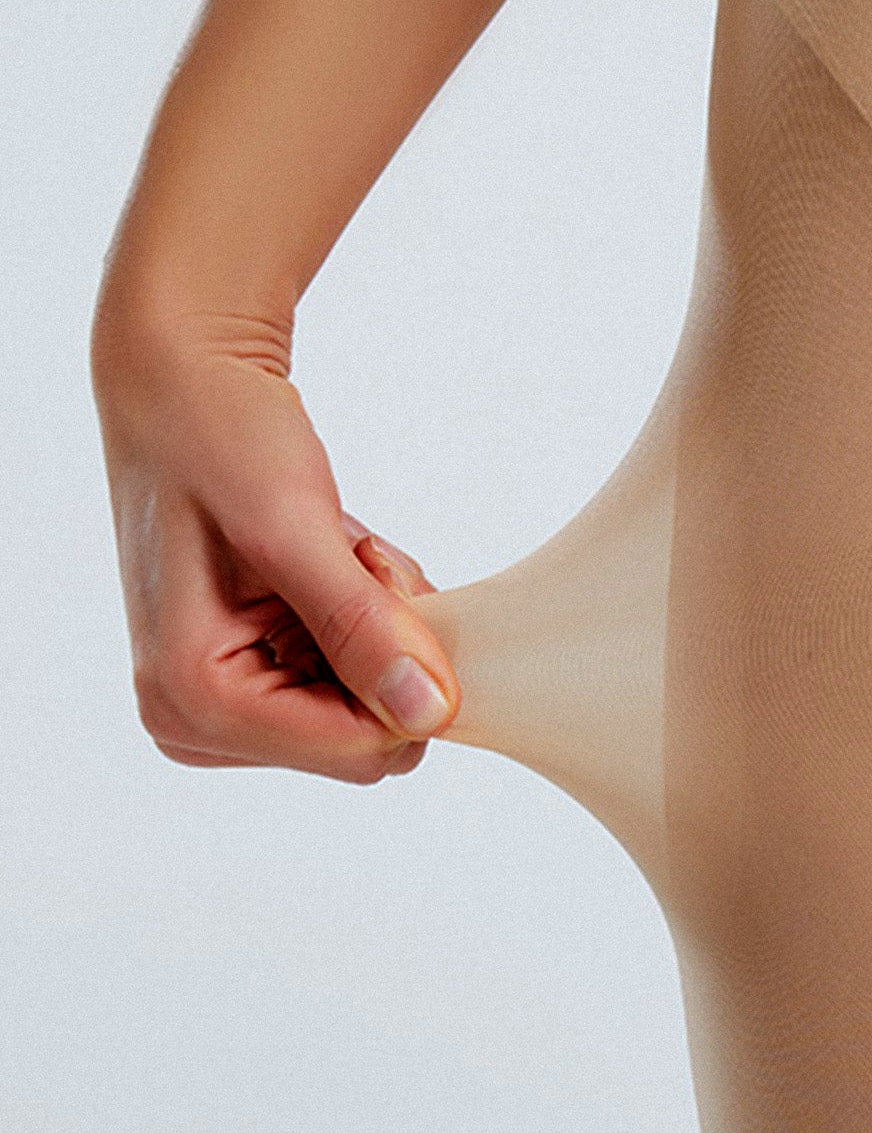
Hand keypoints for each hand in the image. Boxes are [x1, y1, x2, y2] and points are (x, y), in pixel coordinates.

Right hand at [90, 291, 460, 784]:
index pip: (359, 750)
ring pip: (371, 705)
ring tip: (334, 549)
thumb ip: (361, 627)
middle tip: (349, 556)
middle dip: (384, 645)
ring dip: (377, 623)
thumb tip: (430, 714)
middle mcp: (196, 723)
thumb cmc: (216, 435)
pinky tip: (331, 558)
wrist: (180, 382)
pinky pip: (354, 677)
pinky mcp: (248, 679)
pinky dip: (366, 615)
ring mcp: (221, 706)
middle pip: (366, 738)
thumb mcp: (292, 526)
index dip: (403, 669)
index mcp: (193, 701)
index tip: (369, 573)